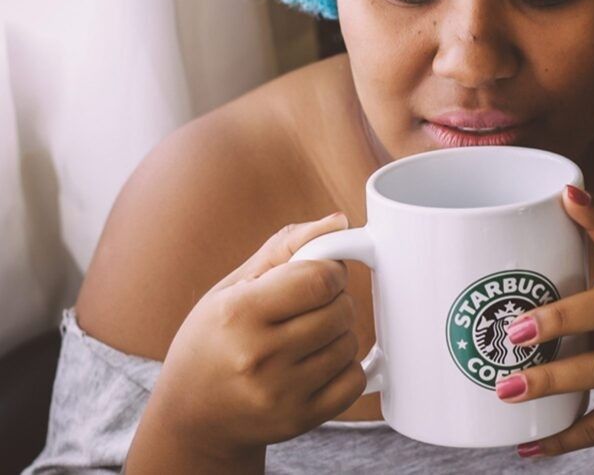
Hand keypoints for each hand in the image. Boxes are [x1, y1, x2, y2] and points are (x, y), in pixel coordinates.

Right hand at [140, 212, 365, 461]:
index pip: (320, 279)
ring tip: (307, 337)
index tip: (319, 275)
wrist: (192, 415)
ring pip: (349, 345)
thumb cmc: (213, 338)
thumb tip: (340, 221)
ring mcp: (279, 394)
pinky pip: (353, 381)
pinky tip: (317, 364)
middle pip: (340, 311)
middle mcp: (258, 356)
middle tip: (309, 307)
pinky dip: (346, 369)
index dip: (329, 271)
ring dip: (338, 335)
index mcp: (239, 313)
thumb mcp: (234, 286)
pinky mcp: (299, 420)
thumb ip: (287, 247)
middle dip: (334, 301)